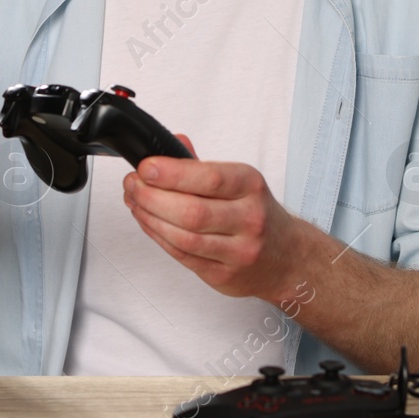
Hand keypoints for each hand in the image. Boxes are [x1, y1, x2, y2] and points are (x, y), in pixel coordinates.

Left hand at [122, 136, 304, 301]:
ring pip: (184, 237)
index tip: (145, 167)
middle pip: (192, 211)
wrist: (287, 257)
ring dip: (150, 218)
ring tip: (134, 202)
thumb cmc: (258, 214)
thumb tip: (173, 142)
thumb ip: (202, 164)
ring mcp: (239, 250)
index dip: (171, 173)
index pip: (209, 178)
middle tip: (132, 185)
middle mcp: (249, 218)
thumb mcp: (240, 181)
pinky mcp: (224, 275)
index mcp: (251, 186)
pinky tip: (147, 222)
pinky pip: (183, 255)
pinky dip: (158, 237)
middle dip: (152, 197)